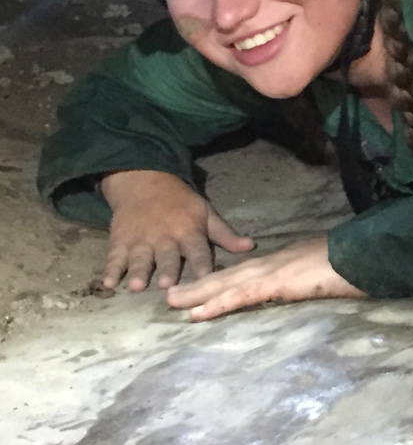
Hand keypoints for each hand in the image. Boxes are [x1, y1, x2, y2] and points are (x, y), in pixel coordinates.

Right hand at [101, 170, 254, 291]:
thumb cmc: (180, 203)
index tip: (207, 283)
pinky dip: (110, 269)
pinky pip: (114, 257)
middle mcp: (165, 237)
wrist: (144, 181)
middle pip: (168, 256)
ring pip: (140, 258)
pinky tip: (107, 283)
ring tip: (137, 286)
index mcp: (189, 231)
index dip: (203, 266)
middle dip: (168, 269)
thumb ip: (225, 234)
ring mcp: (141, 240)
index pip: (199, 250)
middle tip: (167, 284)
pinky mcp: (120, 241)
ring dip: (139, 271)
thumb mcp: (205, 213)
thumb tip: (250, 246)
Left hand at [166, 237, 364, 320]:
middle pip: (230, 274)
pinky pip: (240, 295)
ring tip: (171, 302)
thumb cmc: (354, 261)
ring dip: (198, 293)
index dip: (222, 278)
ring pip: (227, 283)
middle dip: (201, 284)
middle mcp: (274, 262)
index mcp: (285, 261)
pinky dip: (217, 304)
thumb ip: (312, 275)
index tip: (201, 284)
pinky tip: (197, 313)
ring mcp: (274, 271)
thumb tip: (308, 282)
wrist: (367, 253)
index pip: (247, 271)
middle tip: (171, 294)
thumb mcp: (327, 268)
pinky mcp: (277, 283)